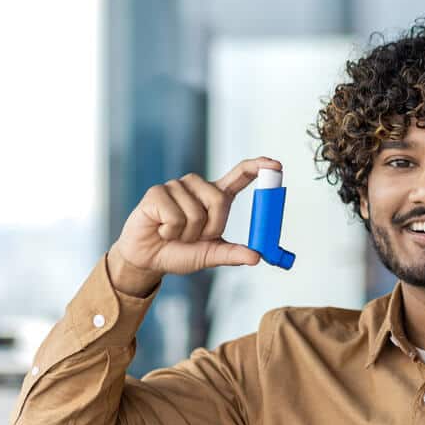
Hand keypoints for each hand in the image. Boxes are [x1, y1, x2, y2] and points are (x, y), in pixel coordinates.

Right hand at [108, 157, 277, 294]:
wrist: (148, 259)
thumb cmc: (181, 252)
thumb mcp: (212, 255)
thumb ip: (233, 254)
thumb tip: (257, 256)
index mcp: (216, 197)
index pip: (240, 175)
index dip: (257, 167)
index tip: (276, 166)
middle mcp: (198, 187)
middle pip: (219, 200)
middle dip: (212, 227)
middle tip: (196, 237)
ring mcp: (176, 187)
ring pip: (196, 212)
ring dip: (189, 232)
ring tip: (175, 233)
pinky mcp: (156, 192)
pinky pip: (175, 216)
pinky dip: (171, 231)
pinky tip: (162, 230)